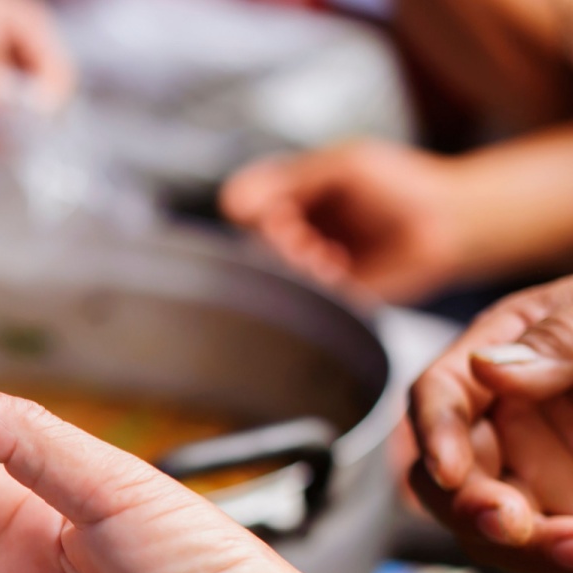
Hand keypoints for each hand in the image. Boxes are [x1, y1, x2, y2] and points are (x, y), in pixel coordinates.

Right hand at [221, 139, 467, 303]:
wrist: (449, 223)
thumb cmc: (404, 185)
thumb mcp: (344, 166)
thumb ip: (289, 180)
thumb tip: (234, 204)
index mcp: (292, 189)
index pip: (241, 201)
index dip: (254, 210)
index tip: (282, 212)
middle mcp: (293, 225)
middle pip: (250, 238)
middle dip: (274, 242)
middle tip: (304, 239)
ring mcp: (306, 259)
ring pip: (267, 269)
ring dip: (292, 264)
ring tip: (327, 256)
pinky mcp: (324, 290)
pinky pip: (296, 294)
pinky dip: (311, 282)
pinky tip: (338, 269)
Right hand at [409, 276, 572, 572]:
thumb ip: (553, 342)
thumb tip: (488, 369)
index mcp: (495, 365)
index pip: (439, 396)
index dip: (435, 435)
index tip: (448, 472)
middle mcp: (503, 427)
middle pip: (453, 481)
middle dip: (476, 510)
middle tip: (513, 523)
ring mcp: (536, 477)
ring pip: (498, 530)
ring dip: (528, 550)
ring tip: (572, 552)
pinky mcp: (565, 515)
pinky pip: (552, 555)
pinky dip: (564, 567)